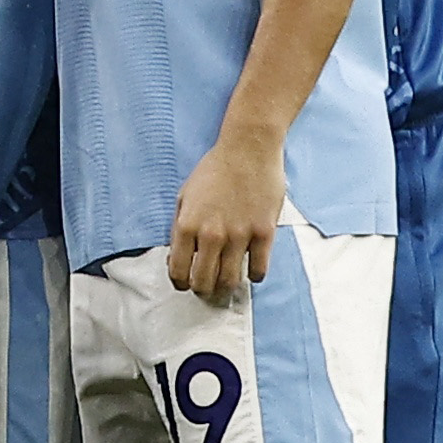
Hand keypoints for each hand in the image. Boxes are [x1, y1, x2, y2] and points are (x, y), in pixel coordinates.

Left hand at [164, 131, 284, 303]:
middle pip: (204, 282)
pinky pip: (259, 269)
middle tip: (206, 290)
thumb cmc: (213, 171)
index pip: (178, 270)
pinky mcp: (264, 233)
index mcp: (187, 225)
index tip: (185, 284)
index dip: (180, 283)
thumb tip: (178, 256)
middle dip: (203, 291)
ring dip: (227, 288)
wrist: (247, 151)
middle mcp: (211, 235)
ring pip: (231, 280)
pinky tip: (250, 272)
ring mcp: (239, 235)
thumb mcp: (184, 196)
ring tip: (226, 286)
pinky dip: (254, 276)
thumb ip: (180, 227)